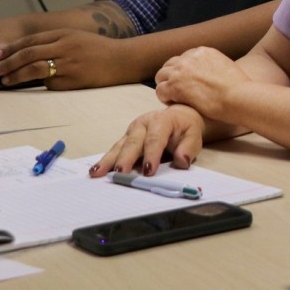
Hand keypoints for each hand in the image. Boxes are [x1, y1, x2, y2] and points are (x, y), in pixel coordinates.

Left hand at [0, 29, 134, 89]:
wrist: (123, 59)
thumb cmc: (99, 49)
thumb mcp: (76, 38)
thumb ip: (54, 42)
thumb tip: (27, 54)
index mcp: (63, 34)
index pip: (30, 41)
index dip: (10, 48)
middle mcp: (64, 47)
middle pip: (28, 54)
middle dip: (7, 63)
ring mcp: (69, 64)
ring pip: (35, 69)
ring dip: (16, 76)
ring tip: (5, 81)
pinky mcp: (74, 80)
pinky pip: (51, 84)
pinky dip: (43, 85)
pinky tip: (40, 86)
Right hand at [89, 105, 206, 176]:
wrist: (179, 117)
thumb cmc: (186, 128)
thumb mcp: (194, 135)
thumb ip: (189, 148)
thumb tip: (182, 161)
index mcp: (162, 121)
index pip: (156, 139)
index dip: (152, 155)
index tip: (149, 171)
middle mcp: (144, 124)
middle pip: (133, 142)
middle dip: (126, 158)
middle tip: (120, 173)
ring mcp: (132, 131)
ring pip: (119, 146)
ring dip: (109, 160)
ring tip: (97, 172)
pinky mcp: (126, 138)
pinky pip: (115, 149)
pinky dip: (106, 160)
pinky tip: (96, 170)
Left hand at [153, 47, 249, 119]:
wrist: (238, 96)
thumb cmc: (239, 88)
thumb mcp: (226, 67)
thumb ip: (213, 66)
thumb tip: (210, 74)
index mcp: (203, 52)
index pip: (184, 58)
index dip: (184, 72)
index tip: (189, 83)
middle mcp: (189, 57)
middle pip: (170, 65)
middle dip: (172, 77)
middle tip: (179, 91)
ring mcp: (180, 71)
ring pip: (161, 76)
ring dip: (166, 86)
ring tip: (175, 98)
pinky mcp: (175, 85)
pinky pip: (160, 90)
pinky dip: (165, 98)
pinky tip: (175, 104)